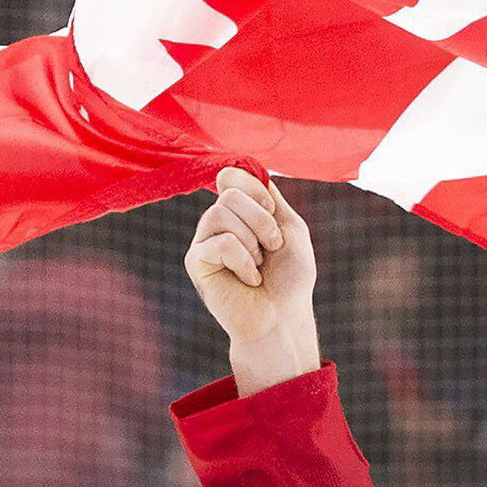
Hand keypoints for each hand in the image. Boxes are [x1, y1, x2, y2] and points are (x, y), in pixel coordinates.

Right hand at [187, 169, 320, 391]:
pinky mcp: (196, 262)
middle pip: (229, 193)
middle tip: (271, 248)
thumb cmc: (289, 277)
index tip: (273, 214)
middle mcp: (218, 223)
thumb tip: (233, 169)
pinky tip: (249, 279)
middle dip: (261, 220)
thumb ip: (266, 194)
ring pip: (220, 213)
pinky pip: (220, 242)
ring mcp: (204, 241)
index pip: (231, 176)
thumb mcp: (289, 225)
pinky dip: (244, 260)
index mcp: (238, 212)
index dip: (256, 191)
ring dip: (253, 241)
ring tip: (259, 265)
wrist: (282, 316)